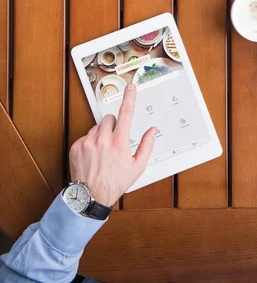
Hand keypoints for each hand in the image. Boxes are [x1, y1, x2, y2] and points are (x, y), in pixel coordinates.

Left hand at [69, 82, 155, 205]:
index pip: (126, 113)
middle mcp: (103, 140)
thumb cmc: (115, 183)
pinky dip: (89, 142)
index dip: (130, 97)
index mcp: (120, 143)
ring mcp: (88, 142)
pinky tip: (92, 155)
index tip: (131, 87)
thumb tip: (152, 131)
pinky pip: (85, 136)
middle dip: (113, 126)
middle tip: (114, 140)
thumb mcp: (137, 167)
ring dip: (101, 134)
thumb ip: (146, 145)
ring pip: (97, 127)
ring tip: (102, 151)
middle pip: (109, 118)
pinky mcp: (76, 146)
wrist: (90, 197)